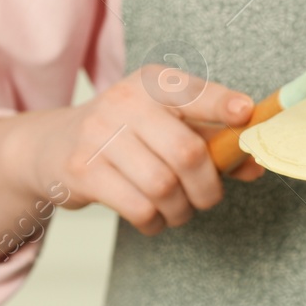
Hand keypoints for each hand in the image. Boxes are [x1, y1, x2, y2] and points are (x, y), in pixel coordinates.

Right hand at [14, 66, 264, 234]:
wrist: (51, 147)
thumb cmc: (126, 137)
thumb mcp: (166, 126)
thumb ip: (213, 143)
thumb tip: (254, 165)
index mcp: (153, 83)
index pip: (192, 91)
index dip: (221, 103)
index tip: (245, 114)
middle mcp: (125, 102)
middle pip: (186, 153)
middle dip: (207, 188)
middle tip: (207, 198)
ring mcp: (99, 135)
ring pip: (163, 186)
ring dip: (181, 209)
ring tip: (178, 210)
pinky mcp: (83, 170)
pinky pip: (138, 207)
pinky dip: (155, 222)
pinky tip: (153, 218)